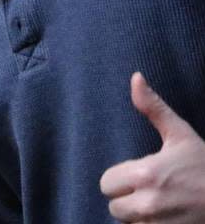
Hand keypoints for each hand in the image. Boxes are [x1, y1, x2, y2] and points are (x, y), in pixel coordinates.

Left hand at [100, 72, 204, 222]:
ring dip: (139, 217)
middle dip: (127, 199)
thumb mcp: (181, 135)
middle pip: (115, 206)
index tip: (138, 176)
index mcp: (146, 174)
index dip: (119, 180)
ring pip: (129, 223)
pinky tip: (167, 217)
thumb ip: (153, 108)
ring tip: (160, 205)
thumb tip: (135, 78)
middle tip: (150, 191)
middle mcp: (149, 202)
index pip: (106, 183)